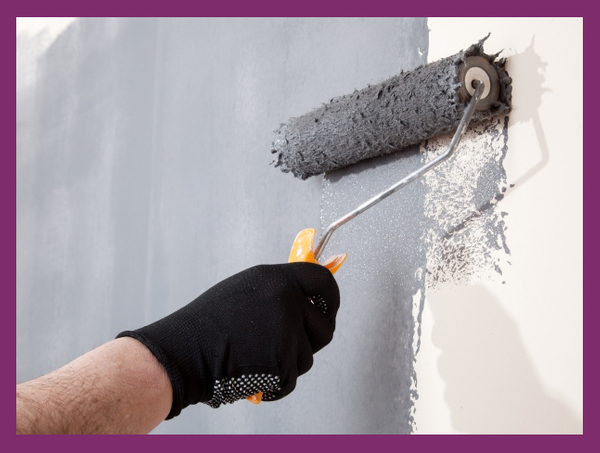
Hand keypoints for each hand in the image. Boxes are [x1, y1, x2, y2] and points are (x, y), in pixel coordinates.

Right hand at [117, 262, 339, 418]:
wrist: (182, 351)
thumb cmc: (207, 324)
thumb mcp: (246, 290)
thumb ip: (279, 291)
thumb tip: (308, 297)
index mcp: (276, 279)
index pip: (324, 281)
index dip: (331, 298)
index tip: (328, 309)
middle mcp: (286, 301)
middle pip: (325, 327)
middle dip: (312, 340)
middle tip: (290, 344)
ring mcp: (286, 332)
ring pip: (307, 358)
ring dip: (287, 364)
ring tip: (255, 356)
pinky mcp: (281, 362)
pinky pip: (291, 379)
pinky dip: (275, 384)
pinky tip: (252, 372)